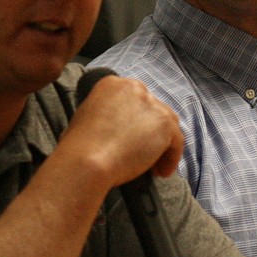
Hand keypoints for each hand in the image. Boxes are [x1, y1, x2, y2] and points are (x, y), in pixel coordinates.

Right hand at [64, 74, 184, 185]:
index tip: (132, 140)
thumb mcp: (87, 118)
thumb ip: (107, 115)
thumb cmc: (79, 147)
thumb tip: (117, 128)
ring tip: (153, 167)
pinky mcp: (165, 122)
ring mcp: (152, 103)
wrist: (87, 160)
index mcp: (112, 84)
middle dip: (151, 133)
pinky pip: (177, 141)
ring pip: (167, 125)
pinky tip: (160, 172)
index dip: (137, 123)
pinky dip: (171, 158)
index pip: (135, 102)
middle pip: (153, 111)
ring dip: (163, 145)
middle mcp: (134, 87)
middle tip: (143, 154)